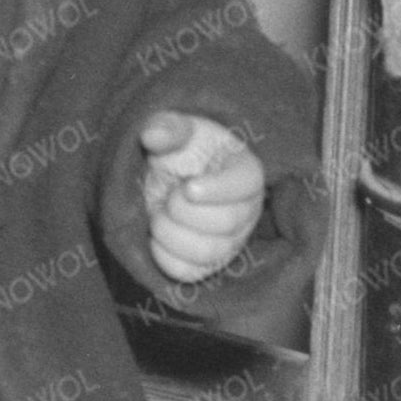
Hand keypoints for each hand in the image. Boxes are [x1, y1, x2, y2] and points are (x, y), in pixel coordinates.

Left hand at [136, 110, 267, 286]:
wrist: (172, 179)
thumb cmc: (183, 150)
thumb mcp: (177, 129)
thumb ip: (168, 127)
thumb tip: (153, 134)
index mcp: (245, 172)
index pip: (246, 184)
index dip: (218, 189)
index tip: (187, 186)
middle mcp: (247, 210)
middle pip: (227, 223)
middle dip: (185, 211)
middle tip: (167, 196)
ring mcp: (230, 241)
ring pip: (210, 252)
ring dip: (172, 235)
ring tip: (157, 216)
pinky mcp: (208, 263)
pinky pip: (191, 273)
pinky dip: (165, 257)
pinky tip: (155, 237)